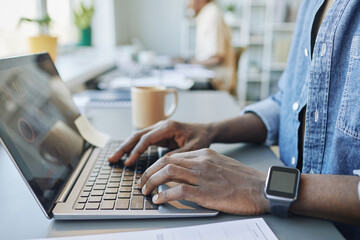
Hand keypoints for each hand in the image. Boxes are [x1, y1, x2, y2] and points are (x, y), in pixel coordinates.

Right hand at [108, 120, 212, 165]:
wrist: (207, 131)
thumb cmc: (201, 138)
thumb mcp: (192, 149)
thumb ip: (176, 155)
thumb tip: (161, 165)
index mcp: (168, 127)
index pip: (147, 139)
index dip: (136, 151)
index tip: (128, 162)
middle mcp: (161, 125)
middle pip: (137, 135)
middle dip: (124, 147)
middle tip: (112, 159)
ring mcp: (159, 129)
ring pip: (138, 137)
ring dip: (126, 147)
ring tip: (114, 158)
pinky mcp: (159, 134)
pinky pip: (143, 140)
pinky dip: (134, 147)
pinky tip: (127, 155)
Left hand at [138, 148, 269, 214]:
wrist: (262, 187)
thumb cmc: (243, 179)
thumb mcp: (221, 164)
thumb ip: (203, 166)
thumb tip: (184, 174)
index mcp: (204, 154)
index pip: (173, 156)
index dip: (157, 165)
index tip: (150, 173)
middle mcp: (201, 162)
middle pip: (166, 162)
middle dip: (149, 172)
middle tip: (141, 182)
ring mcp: (203, 176)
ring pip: (168, 173)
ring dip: (152, 182)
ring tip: (145, 191)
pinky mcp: (206, 192)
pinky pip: (178, 191)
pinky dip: (165, 195)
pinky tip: (159, 200)